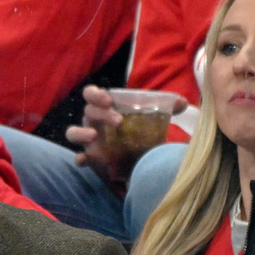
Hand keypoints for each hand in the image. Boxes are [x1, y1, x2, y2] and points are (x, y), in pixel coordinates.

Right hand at [65, 85, 186, 195]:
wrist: (140, 158)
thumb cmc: (140, 131)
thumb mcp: (153, 118)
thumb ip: (167, 108)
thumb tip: (182, 102)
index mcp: (104, 107)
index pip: (90, 94)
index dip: (95, 94)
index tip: (108, 99)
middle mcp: (93, 121)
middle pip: (87, 112)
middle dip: (101, 114)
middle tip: (119, 122)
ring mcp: (89, 140)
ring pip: (73, 132)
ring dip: (81, 132)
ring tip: (94, 136)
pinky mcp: (90, 158)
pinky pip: (78, 158)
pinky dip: (79, 158)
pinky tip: (85, 161)